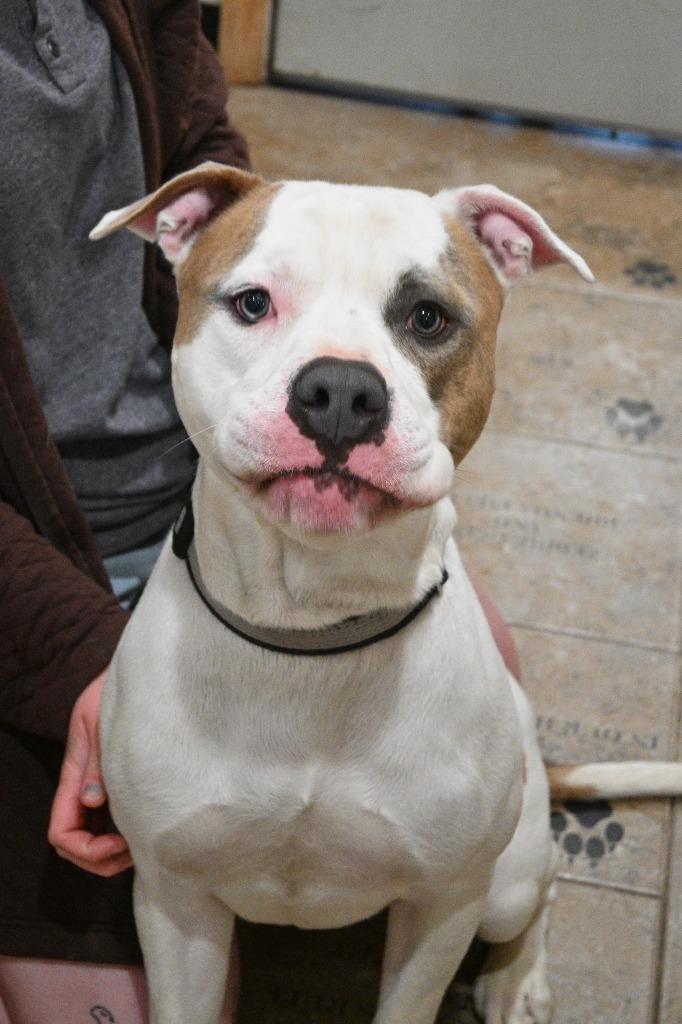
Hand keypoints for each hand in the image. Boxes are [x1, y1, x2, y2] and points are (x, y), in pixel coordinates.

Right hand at [48, 670, 132, 875]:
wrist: (137, 675)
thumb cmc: (115, 692)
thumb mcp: (101, 722)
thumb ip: (97, 762)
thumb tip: (93, 801)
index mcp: (74, 775)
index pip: (62, 832)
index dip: (86, 850)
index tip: (119, 843)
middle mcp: (84, 788)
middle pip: (75, 845)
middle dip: (100, 860)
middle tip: (135, 849)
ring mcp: (100, 788)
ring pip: (94, 839)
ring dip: (114, 852)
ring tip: (143, 840)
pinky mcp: (118, 782)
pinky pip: (113, 821)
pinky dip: (125, 833)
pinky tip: (148, 824)